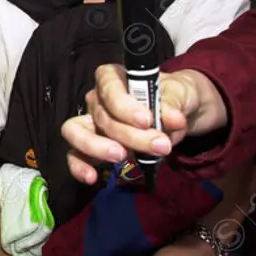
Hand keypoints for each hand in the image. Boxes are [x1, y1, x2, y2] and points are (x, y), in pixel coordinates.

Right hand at [63, 65, 222, 184]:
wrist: (179, 116)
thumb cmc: (174, 96)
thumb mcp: (180, 93)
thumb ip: (173, 103)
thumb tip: (172, 118)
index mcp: (113, 78)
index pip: (108, 87)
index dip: (123, 105)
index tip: (147, 121)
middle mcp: (97, 100)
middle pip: (101, 116)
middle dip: (129, 135)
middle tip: (159, 146)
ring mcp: (92, 124)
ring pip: (78, 133)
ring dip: (97, 147)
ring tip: (122, 157)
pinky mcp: (91, 148)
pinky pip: (75, 156)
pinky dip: (80, 166)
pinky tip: (93, 177)